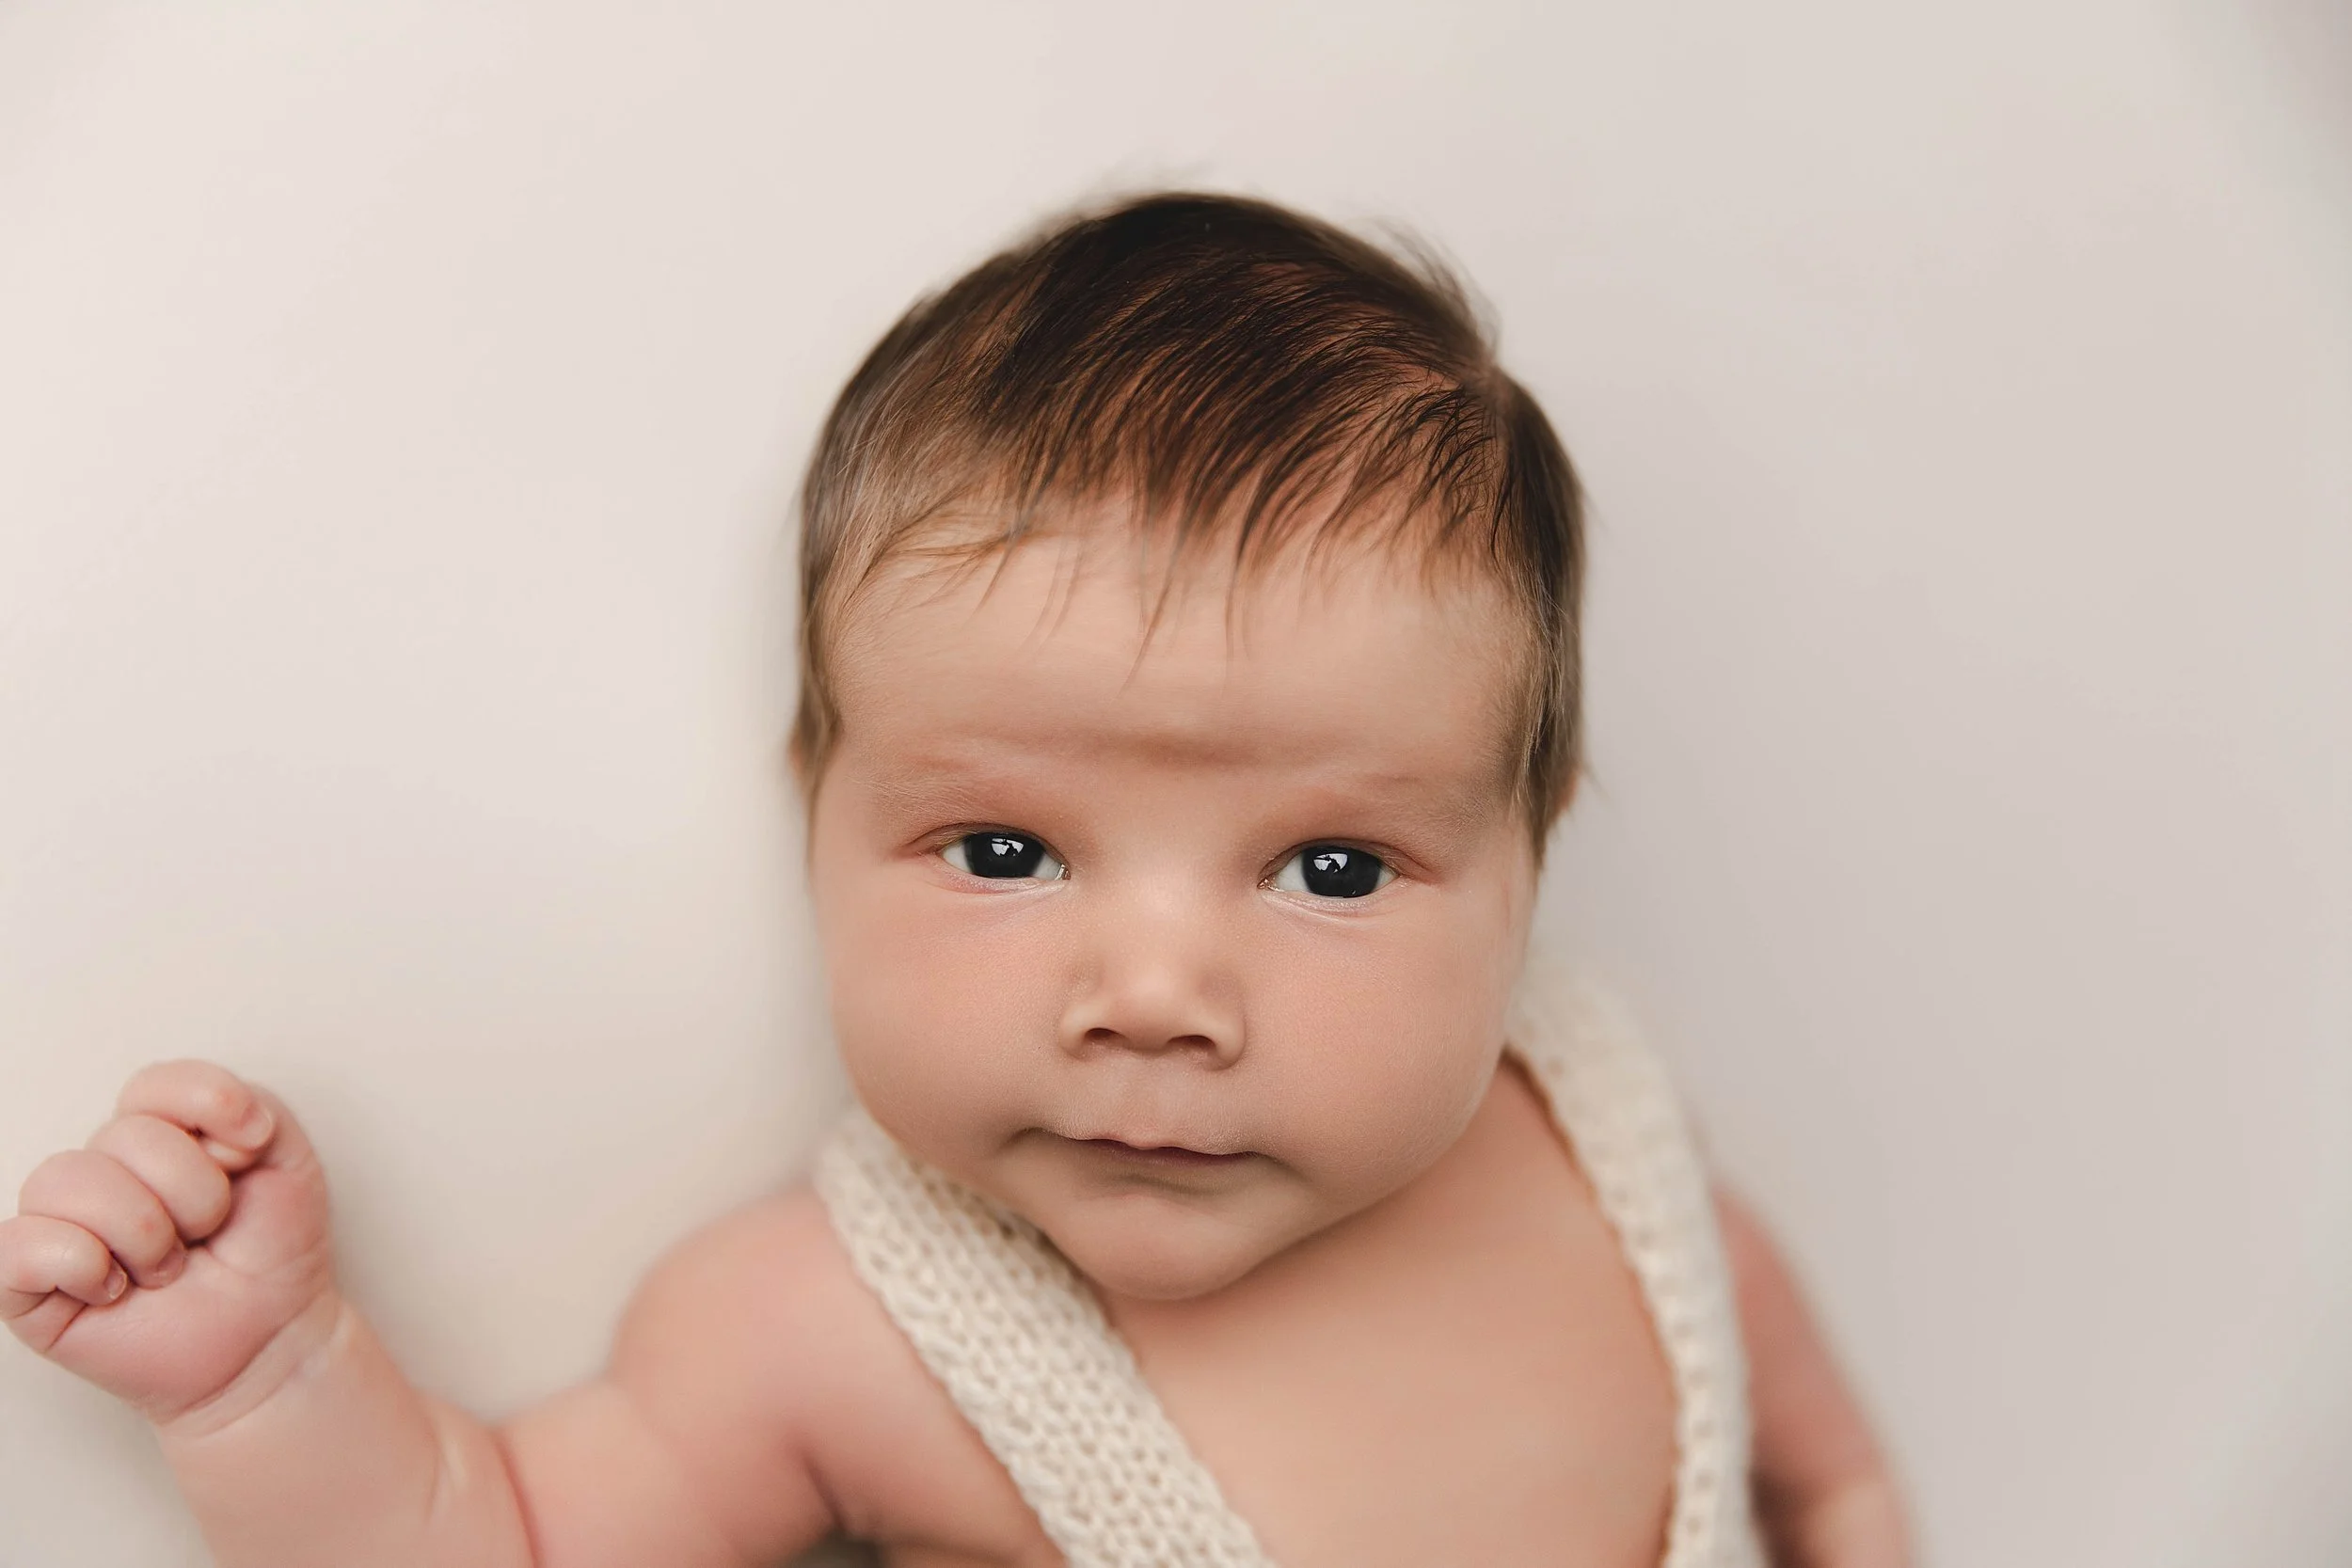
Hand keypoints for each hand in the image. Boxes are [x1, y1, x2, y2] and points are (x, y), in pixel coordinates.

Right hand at [1, 1062, 336, 1424]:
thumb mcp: (285, 1155)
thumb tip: (208, 1123)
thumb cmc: (270, 1250)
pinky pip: (21, 1245)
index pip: (151, 1087)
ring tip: (168, 1268)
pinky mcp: (27, 1285)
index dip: (211, 1115)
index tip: (250, 1156)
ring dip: (144, 1232)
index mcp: (153, 1132)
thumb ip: (249, 1105)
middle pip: (124, 1136)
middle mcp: (99, 1169)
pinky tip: (117, 1289)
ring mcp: (59, 1224)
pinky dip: (82, 1265)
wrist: (270, 1336)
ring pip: (64, 1179)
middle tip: (206, 1235)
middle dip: (194, 1194)